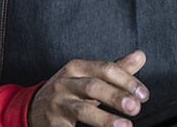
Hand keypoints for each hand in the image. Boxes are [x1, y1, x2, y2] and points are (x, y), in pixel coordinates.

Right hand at [28, 50, 150, 126]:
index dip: (127, 81)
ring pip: (82, 110)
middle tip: (135, 108)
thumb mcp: (88, 76)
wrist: (33, 107)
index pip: (105, 69)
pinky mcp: (53, 123)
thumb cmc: (69, 91)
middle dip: (116, 97)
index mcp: (77, 68)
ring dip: (105, 119)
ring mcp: (58, 103)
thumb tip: (140, 56)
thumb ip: (115, 69)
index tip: (144, 95)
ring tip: (125, 126)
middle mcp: (66, 83)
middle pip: (94, 87)